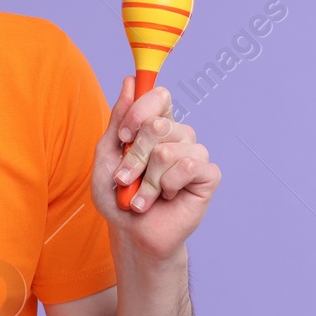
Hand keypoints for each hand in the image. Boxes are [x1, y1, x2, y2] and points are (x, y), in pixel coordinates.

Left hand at [91, 77, 220, 263]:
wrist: (132, 233)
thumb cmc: (118, 194)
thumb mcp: (107, 155)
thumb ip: (118, 120)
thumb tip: (129, 82)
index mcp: (155, 126)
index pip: (159, 97)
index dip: (140, 111)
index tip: (124, 135)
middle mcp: (178, 136)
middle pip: (159, 125)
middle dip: (135, 157)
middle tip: (126, 179)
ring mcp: (194, 154)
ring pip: (170, 151)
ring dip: (148, 180)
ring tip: (142, 197)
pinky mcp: (208, 176)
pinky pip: (189, 167)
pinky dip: (168, 186)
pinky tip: (165, 198)